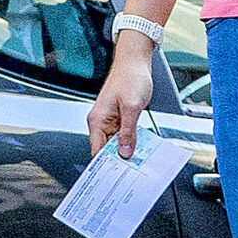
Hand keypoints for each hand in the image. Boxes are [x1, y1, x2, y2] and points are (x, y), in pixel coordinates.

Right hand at [87, 38, 156, 159]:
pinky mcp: (120, 119)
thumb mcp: (132, 107)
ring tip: (138, 160)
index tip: (116, 175)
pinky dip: (131, 141)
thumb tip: (125, 152)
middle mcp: (101, 122)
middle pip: (106, 150)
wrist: (136, 62)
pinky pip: (123, 136)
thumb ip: (128, 132)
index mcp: (97, 120)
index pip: (97, 150)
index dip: (105, 165)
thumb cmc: (131, 77)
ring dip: (126, 150)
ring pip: (116, 144)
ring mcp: (110, 121)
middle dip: (118, 159)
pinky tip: (140, 147)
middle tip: (131, 170)